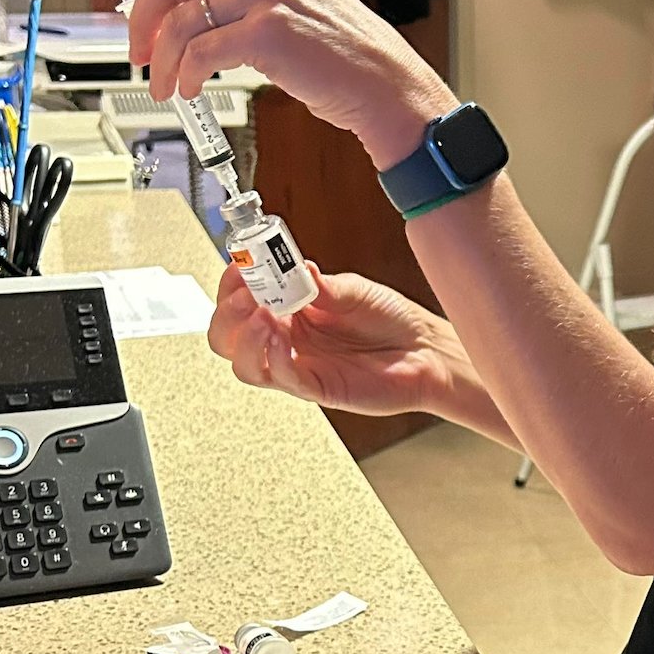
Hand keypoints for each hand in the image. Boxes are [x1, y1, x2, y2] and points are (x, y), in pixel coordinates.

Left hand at [96, 0, 452, 171]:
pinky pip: (202, 52)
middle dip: (139, 19)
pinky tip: (190, 89)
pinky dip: (185, 75)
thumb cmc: (341, 50)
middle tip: (135, 50)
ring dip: (161, 58)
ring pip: (181, 19)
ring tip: (165, 84)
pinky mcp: (268, 32)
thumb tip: (183, 7)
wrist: (383, 81)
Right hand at [209, 263, 467, 415]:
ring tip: (264, 316)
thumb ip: (322, 285)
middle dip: (228, 314)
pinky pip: (279, 378)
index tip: (238, 266)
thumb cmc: (391, 319)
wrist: (425, 350)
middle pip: (228, 337)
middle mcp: (287, 339)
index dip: (230, 284)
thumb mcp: (353, 290)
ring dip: (245, 338)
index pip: (239, 302)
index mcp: (289, 310)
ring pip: (244, 364)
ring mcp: (298, 365)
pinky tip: (283, 337)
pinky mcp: (316, 387)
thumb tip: (298, 267)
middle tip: (246, 295)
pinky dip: (273, 356)